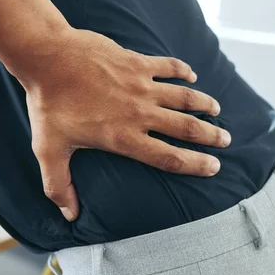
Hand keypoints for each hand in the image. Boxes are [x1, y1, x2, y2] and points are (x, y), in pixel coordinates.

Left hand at [22, 28, 229, 220]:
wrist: (48, 58)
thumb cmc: (48, 105)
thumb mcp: (49, 151)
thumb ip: (59, 185)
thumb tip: (69, 216)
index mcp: (123, 137)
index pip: (168, 157)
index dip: (194, 164)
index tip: (213, 167)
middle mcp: (139, 112)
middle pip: (186, 127)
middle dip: (210, 135)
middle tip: (226, 140)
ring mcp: (140, 84)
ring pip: (184, 96)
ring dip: (204, 103)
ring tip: (216, 110)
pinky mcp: (136, 62)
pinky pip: (168, 66)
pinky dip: (183, 70)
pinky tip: (191, 74)